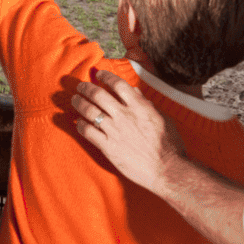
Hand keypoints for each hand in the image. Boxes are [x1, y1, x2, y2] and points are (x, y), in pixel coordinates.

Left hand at [72, 68, 185, 195]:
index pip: (118, 84)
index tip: (98, 74)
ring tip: (75, 100)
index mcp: (140, 107)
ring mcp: (114, 131)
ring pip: (89, 111)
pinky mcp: (108, 146)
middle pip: (98, 95)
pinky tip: (79, 122)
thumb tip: (134, 91)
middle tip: (81, 86)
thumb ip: (146, 104)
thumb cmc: (169, 146)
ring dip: (79, 103)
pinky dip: (80, 124)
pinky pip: (88, 131)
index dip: (105, 76)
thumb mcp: (162, 119)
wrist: (168, 169)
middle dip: (86, 88)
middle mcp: (124, 116)